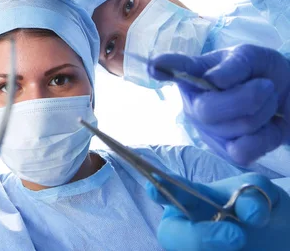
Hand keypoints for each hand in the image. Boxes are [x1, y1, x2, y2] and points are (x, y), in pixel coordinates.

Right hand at [148, 172, 288, 250]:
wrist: (280, 239)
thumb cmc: (262, 210)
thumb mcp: (263, 193)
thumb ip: (254, 194)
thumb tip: (249, 215)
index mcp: (193, 199)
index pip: (170, 191)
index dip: (159, 189)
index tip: (154, 187)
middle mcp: (188, 225)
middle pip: (170, 235)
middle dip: (196, 238)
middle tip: (237, 236)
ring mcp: (196, 247)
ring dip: (214, 249)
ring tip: (244, 243)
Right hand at [149, 45, 289, 165]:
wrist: (289, 96)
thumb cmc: (262, 72)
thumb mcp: (251, 57)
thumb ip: (234, 65)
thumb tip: (213, 81)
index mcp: (194, 75)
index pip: (174, 70)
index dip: (164, 68)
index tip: (154, 66)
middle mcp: (193, 104)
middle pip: (207, 111)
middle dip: (246, 99)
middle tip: (266, 86)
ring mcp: (208, 131)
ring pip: (234, 130)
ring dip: (262, 113)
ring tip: (266, 102)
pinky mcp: (228, 153)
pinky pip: (243, 152)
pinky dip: (266, 138)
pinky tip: (266, 127)